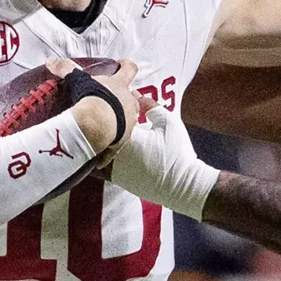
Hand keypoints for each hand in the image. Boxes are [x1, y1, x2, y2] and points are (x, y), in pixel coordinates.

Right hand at [46, 57, 138, 161]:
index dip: (126, 66)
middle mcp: (129, 102)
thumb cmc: (92, 99)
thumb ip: (66, 68)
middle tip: (112, 100)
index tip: (121, 65)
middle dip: (124, 98)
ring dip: (120, 120)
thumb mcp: (78, 80)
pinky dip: (110, 145)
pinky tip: (99, 150)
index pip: (130, 69)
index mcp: (120, 85)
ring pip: (129, 119)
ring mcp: (129, 121)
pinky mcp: (124, 140)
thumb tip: (51, 61)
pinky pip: (118, 143)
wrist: (96, 125)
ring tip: (105, 124)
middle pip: (133, 97)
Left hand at [109, 100, 219, 219]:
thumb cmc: (177, 153)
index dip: (109, 107)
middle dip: (99, 123)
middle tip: (100, 114)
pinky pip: (103, 164)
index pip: (109, 116)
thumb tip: (136, 95)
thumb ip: (150, 106)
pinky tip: (111, 148)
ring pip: (98, 150)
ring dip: (99, 140)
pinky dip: (104, 155)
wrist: (182, 185)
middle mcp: (115, 152)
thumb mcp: (168, 123)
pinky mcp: (117, 179)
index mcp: (127, 135)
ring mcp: (114, 168)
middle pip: (98, 133)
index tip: (110, 100)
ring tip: (101, 131)